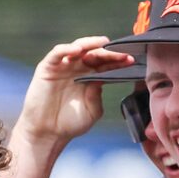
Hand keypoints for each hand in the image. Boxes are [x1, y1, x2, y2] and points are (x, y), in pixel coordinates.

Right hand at [15, 35, 136, 150]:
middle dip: (109, 52)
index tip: (131, 60)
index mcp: (91, 78)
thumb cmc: (69, 124)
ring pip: (78, 47)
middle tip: (120, 53)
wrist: (47, 133)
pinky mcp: (48, 67)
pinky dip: (67, 49)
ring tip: (102, 44)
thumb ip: (97, 97)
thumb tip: (100, 80)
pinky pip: (58, 53)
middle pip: (96, 53)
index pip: (107, 64)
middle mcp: (78, 69)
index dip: (119, 61)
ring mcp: (63, 67)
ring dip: (91, 44)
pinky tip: (78, 50)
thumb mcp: (92, 112)